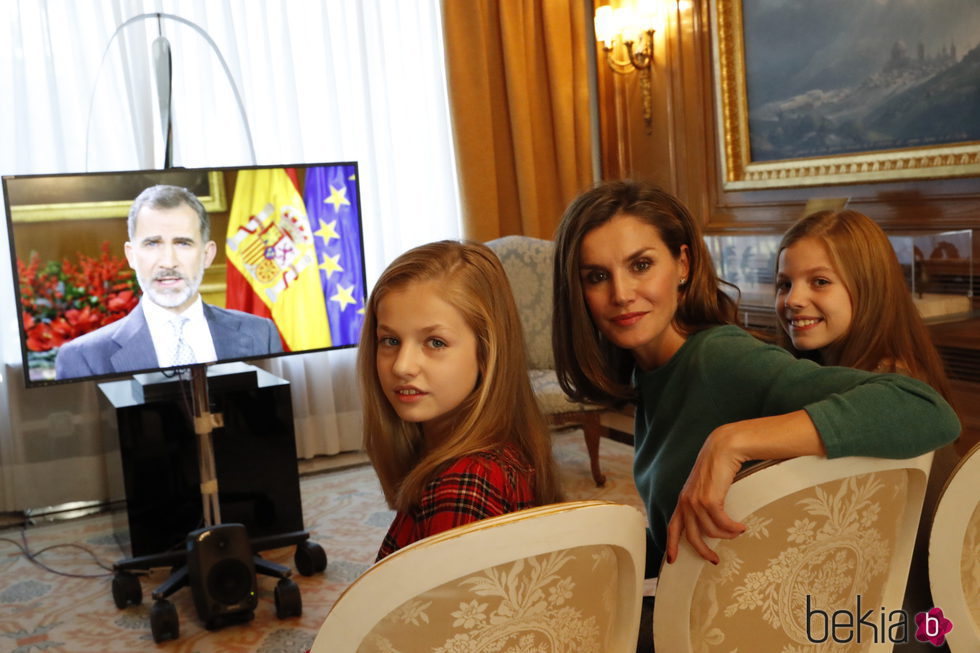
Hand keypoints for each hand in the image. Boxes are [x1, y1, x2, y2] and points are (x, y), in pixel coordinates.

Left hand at [666, 424, 746, 564]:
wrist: (722, 449)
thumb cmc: (717, 467)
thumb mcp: (704, 488)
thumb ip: (703, 504)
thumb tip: (711, 522)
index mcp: (682, 501)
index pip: (673, 527)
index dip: (671, 545)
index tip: (671, 560)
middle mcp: (686, 502)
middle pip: (691, 536)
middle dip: (703, 551)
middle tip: (715, 560)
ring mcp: (696, 502)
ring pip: (711, 531)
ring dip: (726, 535)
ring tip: (737, 532)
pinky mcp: (709, 500)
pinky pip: (722, 523)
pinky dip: (733, 528)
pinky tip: (741, 527)